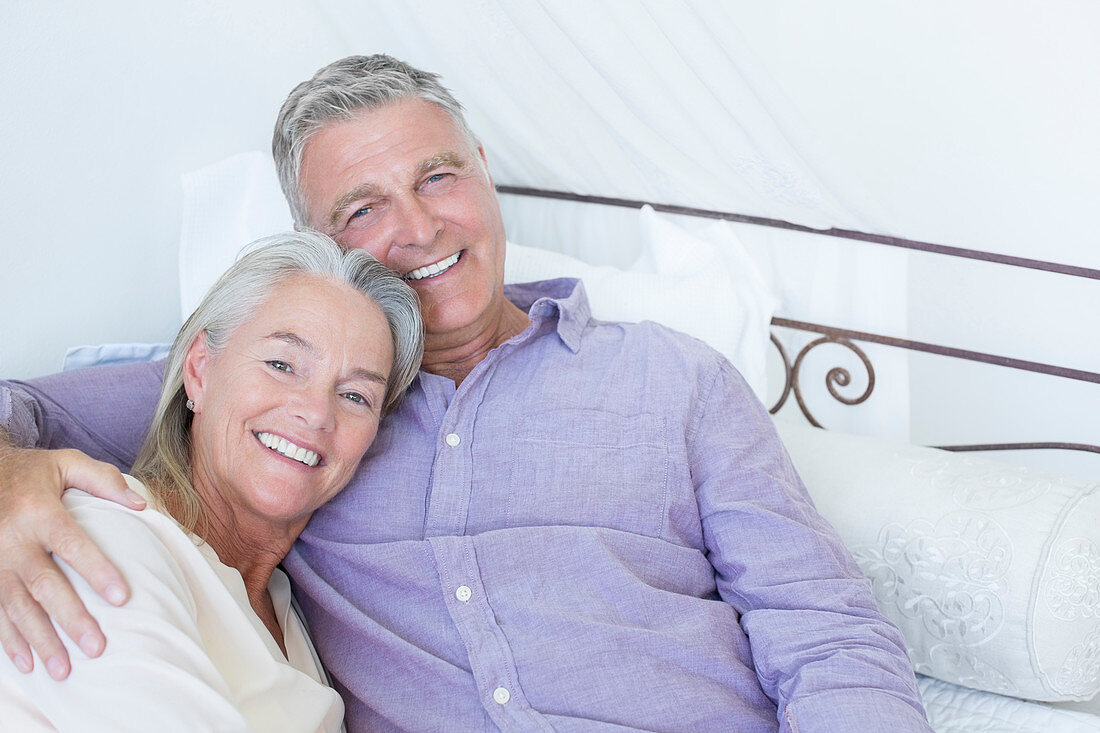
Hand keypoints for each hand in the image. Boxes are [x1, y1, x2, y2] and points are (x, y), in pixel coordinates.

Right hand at [0, 444, 144, 678]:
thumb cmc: (32, 472)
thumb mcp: (66, 462)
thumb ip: (103, 479)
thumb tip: (141, 504)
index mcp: (38, 511)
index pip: (71, 544)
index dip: (96, 570)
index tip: (121, 597)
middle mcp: (13, 540)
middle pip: (44, 585)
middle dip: (69, 618)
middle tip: (96, 647)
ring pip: (18, 607)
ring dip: (40, 640)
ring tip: (65, 670)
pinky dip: (10, 641)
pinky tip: (27, 664)